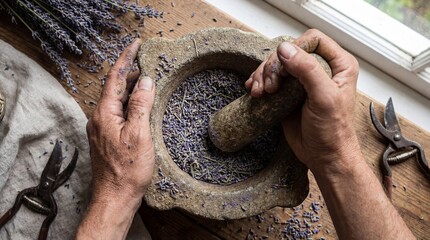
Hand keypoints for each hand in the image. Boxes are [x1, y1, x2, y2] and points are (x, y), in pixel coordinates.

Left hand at [86, 39, 154, 203]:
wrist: (115, 197)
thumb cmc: (128, 169)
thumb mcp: (139, 133)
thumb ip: (141, 104)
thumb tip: (146, 80)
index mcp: (104, 112)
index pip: (115, 77)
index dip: (126, 58)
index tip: (137, 44)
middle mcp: (99, 117)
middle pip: (115, 87)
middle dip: (132, 73)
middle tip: (150, 64)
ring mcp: (102, 128)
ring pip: (117, 100)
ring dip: (132, 89)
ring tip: (149, 82)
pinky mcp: (107, 137)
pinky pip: (118, 112)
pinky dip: (130, 104)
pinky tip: (142, 106)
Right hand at [246, 29, 359, 170]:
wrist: (323, 156)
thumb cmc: (332, 131)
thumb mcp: (324, 97)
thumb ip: (307, 70)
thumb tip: (284, 49)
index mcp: (338, 65)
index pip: (313, 40)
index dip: (295, 48)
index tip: (284, 65)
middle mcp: (320, 69)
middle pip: (289, 51)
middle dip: (274, 66)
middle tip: (270, 86)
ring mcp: (302, 81)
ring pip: (276, 64)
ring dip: (263, 74)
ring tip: (259, 92)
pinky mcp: (288, 93)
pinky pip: (270, 79)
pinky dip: (259, 82)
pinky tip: (254, 92)